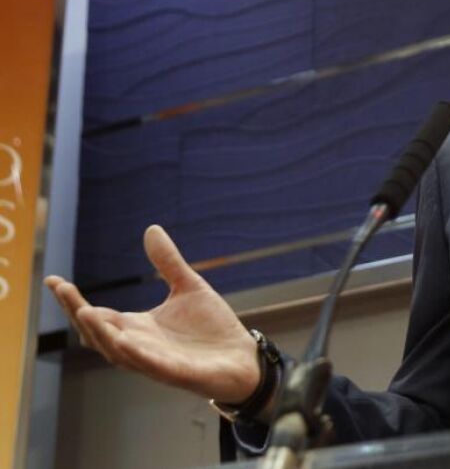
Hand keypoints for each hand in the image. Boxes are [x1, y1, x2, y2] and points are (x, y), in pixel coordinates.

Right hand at [45, 225, 260, 403]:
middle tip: (62, 290)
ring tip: (83, 312)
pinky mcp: (178, 373)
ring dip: (101, 334)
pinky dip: (137, 354)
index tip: (53, 280)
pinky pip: (152, 365)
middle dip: (78, 313)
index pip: (97, 314)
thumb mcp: (189, 287)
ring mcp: (156, 361)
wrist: (243, 358)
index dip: (73, 300)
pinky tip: (124, 341)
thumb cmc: (212, 328)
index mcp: (137, 327)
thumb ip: (168, 263)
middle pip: (98, 333)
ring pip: (119, 352)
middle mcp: (140, 346)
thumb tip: (151, 229)